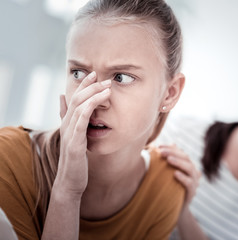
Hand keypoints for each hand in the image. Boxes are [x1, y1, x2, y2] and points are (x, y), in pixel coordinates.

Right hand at [53, 72, 110, 198]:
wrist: (70, 181)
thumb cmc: (75, 160)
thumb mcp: (75, 139)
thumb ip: (73, 124)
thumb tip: (66, 107)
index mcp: (68, 123)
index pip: (74, 98)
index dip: (83, 85)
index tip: (94, 74)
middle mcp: (66, 125)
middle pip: (76, 99)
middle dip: (90, 86)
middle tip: (104, 78)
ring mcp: (69, 134)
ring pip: (78, 107)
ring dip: (93, 95)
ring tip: (106, 87)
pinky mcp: (74, 143)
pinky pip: (81, 122)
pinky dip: (89, 109)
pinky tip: (99, 101)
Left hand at [159, 144, 200, 207]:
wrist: (174, 210)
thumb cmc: (169, 189)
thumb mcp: (167, 174)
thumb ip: (168, 161)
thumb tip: (167, 145)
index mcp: (187, 166)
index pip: (181, 153)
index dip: (171, 148)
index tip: (159, 146)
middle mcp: (193, 172)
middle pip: (186, 158)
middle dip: (173, 153)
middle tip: (161, 152)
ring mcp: (194, 182)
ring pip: (190, 169)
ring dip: (179, 163)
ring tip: (168, 159)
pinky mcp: (192, 193)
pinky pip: (190, 184)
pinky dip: (183, 178)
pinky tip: (175, 174)